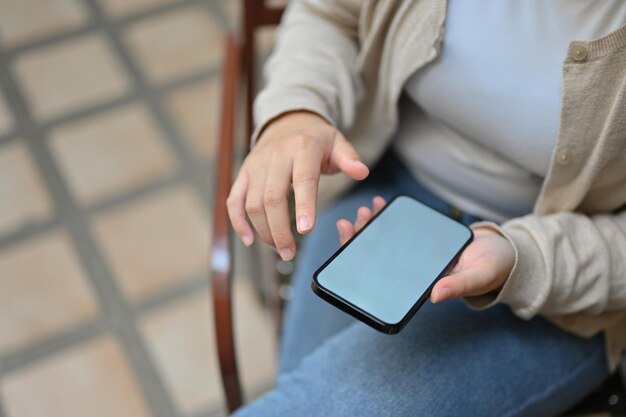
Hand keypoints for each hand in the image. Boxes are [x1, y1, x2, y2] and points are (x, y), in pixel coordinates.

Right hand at [227, 111, 368, 260]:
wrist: (287, 122)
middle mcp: (275, 156)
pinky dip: (238, 222)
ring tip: (280, 249)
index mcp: (303, 148)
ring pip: (253, 203)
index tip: (306, 230)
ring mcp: (256, 165)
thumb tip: (362, 172)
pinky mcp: (244, 173)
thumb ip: (350, 158)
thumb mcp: (337, 143)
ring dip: (264, 230)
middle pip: (272, 197)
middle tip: (289, 253)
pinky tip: (249, 240)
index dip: (304, 205)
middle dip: (279, 229)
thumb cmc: (316, 139)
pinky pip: (234, 200)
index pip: (302, 179)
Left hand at [337, 196, 515, 302]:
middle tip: (352, 222)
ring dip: (372, 227)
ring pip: (384, 243)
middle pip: (378, 259)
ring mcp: (415, 255)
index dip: (363, 267)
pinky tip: (378, 205)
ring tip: (365, 210)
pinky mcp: (420, 240)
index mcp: (420, 286)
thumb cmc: (491, 269)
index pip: (384, 280)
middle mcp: (413, 272)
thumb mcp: (477, 277)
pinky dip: (387, 218)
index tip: (350, 248)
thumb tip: (434, 295)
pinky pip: (398, 230)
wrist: (503, 252)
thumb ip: (458, 285)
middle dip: (361, 241)